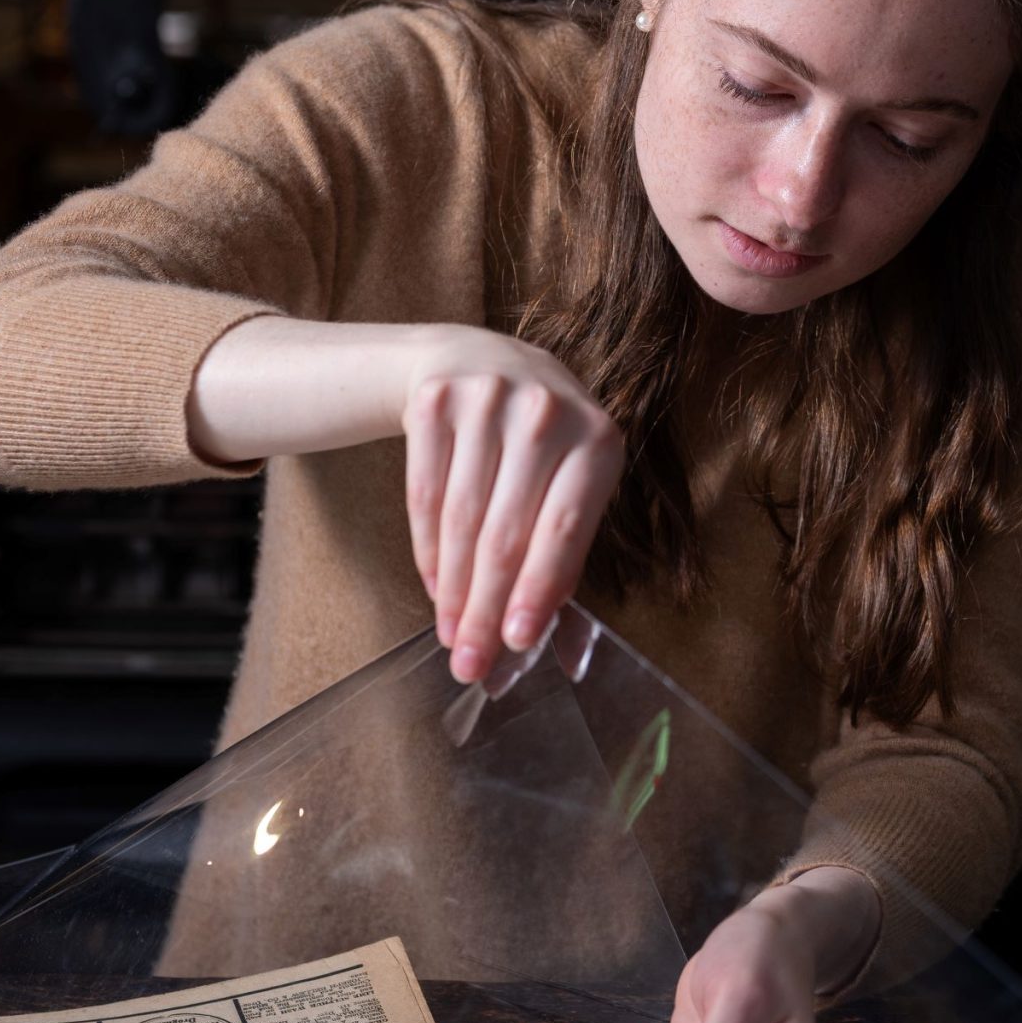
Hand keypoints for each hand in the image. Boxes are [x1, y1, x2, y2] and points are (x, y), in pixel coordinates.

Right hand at [403, 325, 621, 683]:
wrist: (475, 359)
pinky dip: (427, 551)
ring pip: (461, 521)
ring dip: (454, 590)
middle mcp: (544, 413)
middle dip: (487, 608)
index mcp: (596, 438)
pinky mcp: (434, 403)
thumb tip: (535, 627)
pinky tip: (435, 589)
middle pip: (506, 533)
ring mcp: (486, 402)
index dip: (537, 591)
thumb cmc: (539, 439)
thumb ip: (564, 544)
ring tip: (452, 637)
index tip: (517, 643)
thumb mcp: (571, 475)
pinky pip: (424, 497)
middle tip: (471, 663)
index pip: (563, 529)